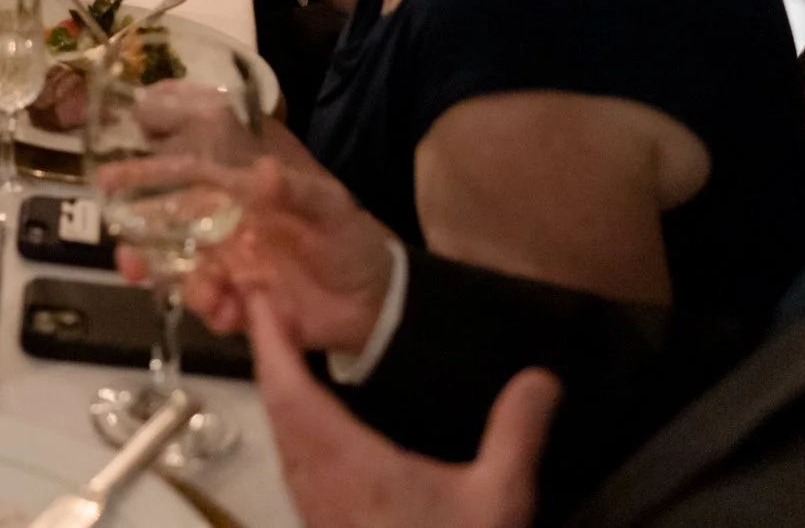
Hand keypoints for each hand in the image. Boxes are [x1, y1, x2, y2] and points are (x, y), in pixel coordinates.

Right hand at [100, 150, 397, 351]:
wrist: (377, 302)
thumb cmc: (350, 239)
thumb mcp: (332, 207)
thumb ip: (297, 191)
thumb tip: (262, 171)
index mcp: (239, 195)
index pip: (184, 178)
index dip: (145, 178)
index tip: (107, 180)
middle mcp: (224, 229)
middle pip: (166, 230)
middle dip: (139, 243)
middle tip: (127, 258)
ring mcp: (229, 269)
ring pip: (182, 273)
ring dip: (180, 284)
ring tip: (204, 294)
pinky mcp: (240, 307)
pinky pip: (211, 310)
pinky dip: (214, 312)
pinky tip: (231, 312)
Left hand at [250, 295, 554, 527]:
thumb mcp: (498, 497)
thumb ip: (515, 433)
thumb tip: (542, 377)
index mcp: (347, 461)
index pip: (291, 387)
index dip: (272, 340)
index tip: (262, 299)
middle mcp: (316, 481)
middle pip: (276, 405)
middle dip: (271, 354)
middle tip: (274, 311)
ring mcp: (314, 506)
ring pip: (280, 436)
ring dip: (278, 391)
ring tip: (287, 354)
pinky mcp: (322, 524)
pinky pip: (293, 462)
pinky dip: (292, 425)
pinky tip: (312, 423)